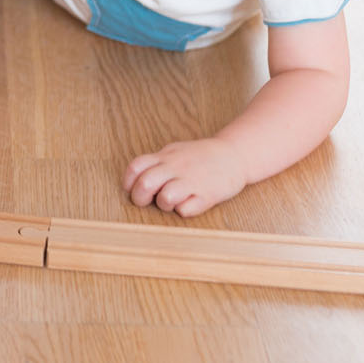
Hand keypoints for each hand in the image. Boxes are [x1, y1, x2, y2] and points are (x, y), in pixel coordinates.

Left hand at [122, 137, 247, 216]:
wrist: (235, 155)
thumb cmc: (201, 157)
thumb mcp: (175, 152)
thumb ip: (156, 163)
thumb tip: (135, 178)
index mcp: (166, 157)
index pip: (136, 167)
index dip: (128, 182)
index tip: (132, 189)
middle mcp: (176, 168)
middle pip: (145, 184)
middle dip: (140, 198)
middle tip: (148, 201)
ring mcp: (192, 181)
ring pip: (165, 198)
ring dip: (164, 205)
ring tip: (172, 202)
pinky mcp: (207, 196)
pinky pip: (186, 210)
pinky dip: (184, 210)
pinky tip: (190, 203)